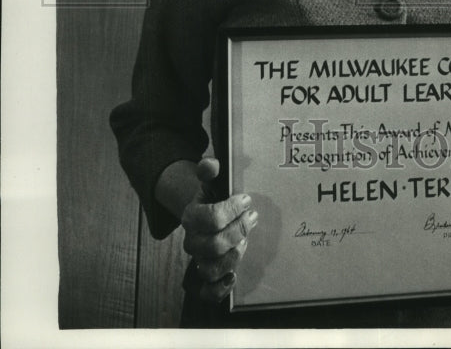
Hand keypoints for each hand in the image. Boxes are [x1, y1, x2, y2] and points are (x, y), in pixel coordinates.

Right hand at [181, 157, 258, 302]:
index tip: (246, 200)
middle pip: (214, 245)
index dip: (232, 209)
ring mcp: (197, 260)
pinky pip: (207, 292)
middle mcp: (191, 241)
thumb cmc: (213, 198)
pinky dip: (220, 289)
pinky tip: (233, 277)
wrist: (205, 215)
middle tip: (252, 217)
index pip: (211, 218)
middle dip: (239, 231)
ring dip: (234, 255)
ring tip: (245, 241)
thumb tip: (210, 164)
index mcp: (190, 216)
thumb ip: (210, 170)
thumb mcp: (211, 181)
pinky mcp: (205, 278)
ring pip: (211, 268)